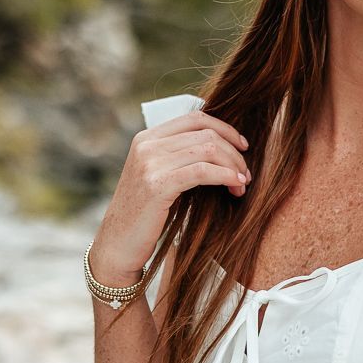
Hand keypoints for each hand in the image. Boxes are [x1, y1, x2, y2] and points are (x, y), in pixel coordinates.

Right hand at [90, 107, 252, 280]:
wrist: (117, 244)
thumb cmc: (144, 214)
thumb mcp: (158, 176)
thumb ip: (179, 157)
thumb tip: (221, 148)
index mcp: (147, 138)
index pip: (195, 118)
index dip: (225, 129)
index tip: (243, 146)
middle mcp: (147, 145)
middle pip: (205, 134)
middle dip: (233, 152)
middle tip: (246, 174)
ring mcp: (150, 163)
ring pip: (207, 150)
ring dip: (233, 166)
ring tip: (242, 184)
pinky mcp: (157, 184)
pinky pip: (202, 171)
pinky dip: (225, 176)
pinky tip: (235, 186)